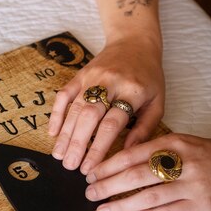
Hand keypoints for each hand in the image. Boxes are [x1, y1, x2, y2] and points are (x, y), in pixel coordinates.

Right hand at [48, 36, 163, 173]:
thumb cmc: (149, 77)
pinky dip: (57, 113)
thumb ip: (144, 129)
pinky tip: (53, 132)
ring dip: (65, 133)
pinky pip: (65, 94)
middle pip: (90, 117)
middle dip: (78, 144)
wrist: (135, 42)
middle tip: (70, 166)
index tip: (90, 168)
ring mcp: (92, 77)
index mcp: (133, 92)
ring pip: (75, 107)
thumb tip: (127, 154)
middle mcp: (110, 83)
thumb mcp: (157, 102)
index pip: (112, 124)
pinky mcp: (80, 74)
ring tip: (59, 156)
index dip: (98, 148)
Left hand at [85, 133, 210, 210]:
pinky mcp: (201, 206)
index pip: (133, 153)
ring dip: (121, 205)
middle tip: (90, 194)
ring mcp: (193, 185)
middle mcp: (183, 162)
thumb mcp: (184, 143)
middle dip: (108, 185)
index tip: (90, 173)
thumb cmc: (210, 155)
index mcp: (175, 142)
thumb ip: (155, 150)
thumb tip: (117, 163)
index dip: (108, 165)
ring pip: (149, 197)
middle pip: (136, 175)